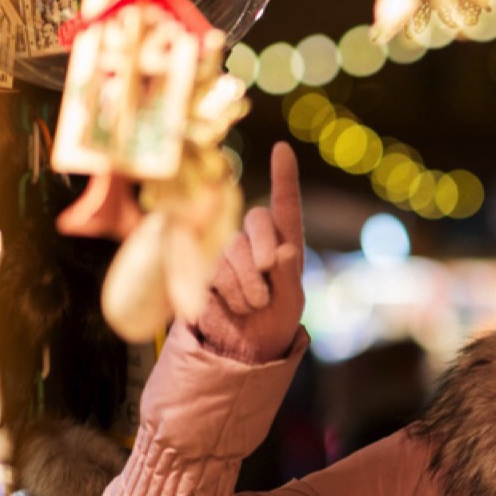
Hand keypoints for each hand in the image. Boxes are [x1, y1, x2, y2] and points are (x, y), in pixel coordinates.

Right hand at [194, 142, 305, 363]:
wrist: (243, 347)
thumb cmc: (275, 321)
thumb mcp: (292, 302)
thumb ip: (289, 276)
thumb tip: (284, 251)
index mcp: (285, 243)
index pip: (285, 205)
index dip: (284, 177)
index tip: (282, 148)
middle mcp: (255, 241)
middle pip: (256, 221)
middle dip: (263, 249)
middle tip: (268, 280)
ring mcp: (226, 252)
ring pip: (233, 249)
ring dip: (247, 283)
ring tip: (254, 305)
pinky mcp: (203, 269)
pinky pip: (214, 269)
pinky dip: (229, 292)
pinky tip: (234, 307)